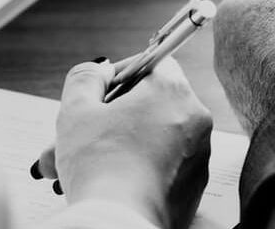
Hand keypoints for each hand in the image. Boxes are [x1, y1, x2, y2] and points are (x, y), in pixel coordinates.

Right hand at [42, 58, 212, 228]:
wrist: (121, 224)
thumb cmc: (100, 167)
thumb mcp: (77, 110)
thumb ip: (86, 78)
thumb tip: (98, 72)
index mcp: (172, 91)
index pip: (152, 63)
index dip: (121, 74)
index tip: (98, 91)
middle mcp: (194, 120)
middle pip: (148, 106)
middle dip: (107, 119)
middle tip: (77, 133)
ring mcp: (197, 157)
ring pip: (151, 139)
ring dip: (115, 146)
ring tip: (76, 165)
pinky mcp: (193, 188)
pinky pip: (160, 168)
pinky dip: (134, 170)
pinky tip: (103, 182)